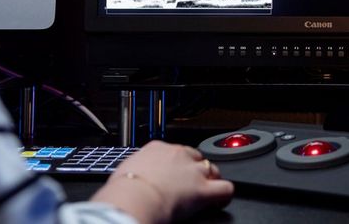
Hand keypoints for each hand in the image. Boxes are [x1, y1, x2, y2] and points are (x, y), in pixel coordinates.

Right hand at [92, 140, 232, 222]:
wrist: (133, 198)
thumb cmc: (124, 188)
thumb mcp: (126, 169)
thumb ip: (138, 167)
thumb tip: (136, 175)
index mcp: (157, 148)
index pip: (174, 151)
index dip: (176, 163)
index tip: (173, 173)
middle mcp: (178, 154)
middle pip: (196, 157)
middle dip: (195, 169)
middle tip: (190, 183)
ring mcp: (193, 171)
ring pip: (212, 169)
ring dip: (211, 179)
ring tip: (207, 190)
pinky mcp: (203, 189)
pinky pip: (225, 188)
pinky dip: (224, 194)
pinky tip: (219, 201)